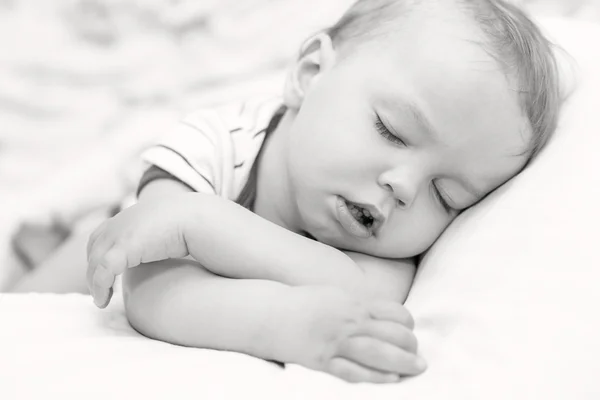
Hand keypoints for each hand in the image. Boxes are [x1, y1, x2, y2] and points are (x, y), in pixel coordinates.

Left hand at [86, 195, 195, 307]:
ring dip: (95, 283)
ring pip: (95, 262)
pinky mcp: (123, 248)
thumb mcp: (166, 226)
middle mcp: (118, 223)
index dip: (99, 254)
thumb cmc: (188, 224)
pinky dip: (101, 287)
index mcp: (128, 217)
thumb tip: (160, 246)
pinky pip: (103, 272)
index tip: (105, 272)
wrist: (193, 218)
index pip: (101, 235)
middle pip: (94, 248)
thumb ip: (155, 235)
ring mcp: (118, 234)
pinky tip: (104, 300)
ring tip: (101, 300)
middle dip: (93, 269)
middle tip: (99, 290)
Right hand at [281, 286, 425, 382]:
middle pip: (392, 334)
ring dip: (403, 362)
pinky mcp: (323, 360)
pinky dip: (374, 376)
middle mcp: (349, 321)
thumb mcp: (335, 294)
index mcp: (353, 303)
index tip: (410, 332)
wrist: (271, 313)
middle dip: (411, 346)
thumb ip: (359, 304)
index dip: (408, 324)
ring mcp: (336, 342)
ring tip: (417, 367)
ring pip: (378, 353)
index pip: (394, 312)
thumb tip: (382, 313)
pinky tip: (391, 379)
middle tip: (418, 355)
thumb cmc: (304, 303)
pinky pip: (353, 370)